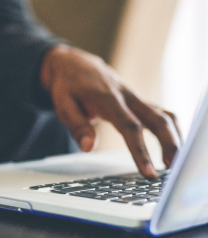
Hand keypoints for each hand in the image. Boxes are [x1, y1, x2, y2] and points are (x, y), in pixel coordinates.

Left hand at [40, 44, 181, 177]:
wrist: (73, 64)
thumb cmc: (67, 86)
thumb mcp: (63, 104)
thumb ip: (77, 126)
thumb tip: (88, 148)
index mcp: (107, 98)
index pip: (129, 127)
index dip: (140, 151)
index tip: (148, 172)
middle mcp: (126, 96)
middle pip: (157, 119)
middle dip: (170, 144)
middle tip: (173, 168)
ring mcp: (135, 97)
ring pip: (164, 115)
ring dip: (174, 138)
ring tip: (175, 162)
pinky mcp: (138, 101)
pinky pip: (161, 114)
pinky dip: (171, 130)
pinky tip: (173, 146)